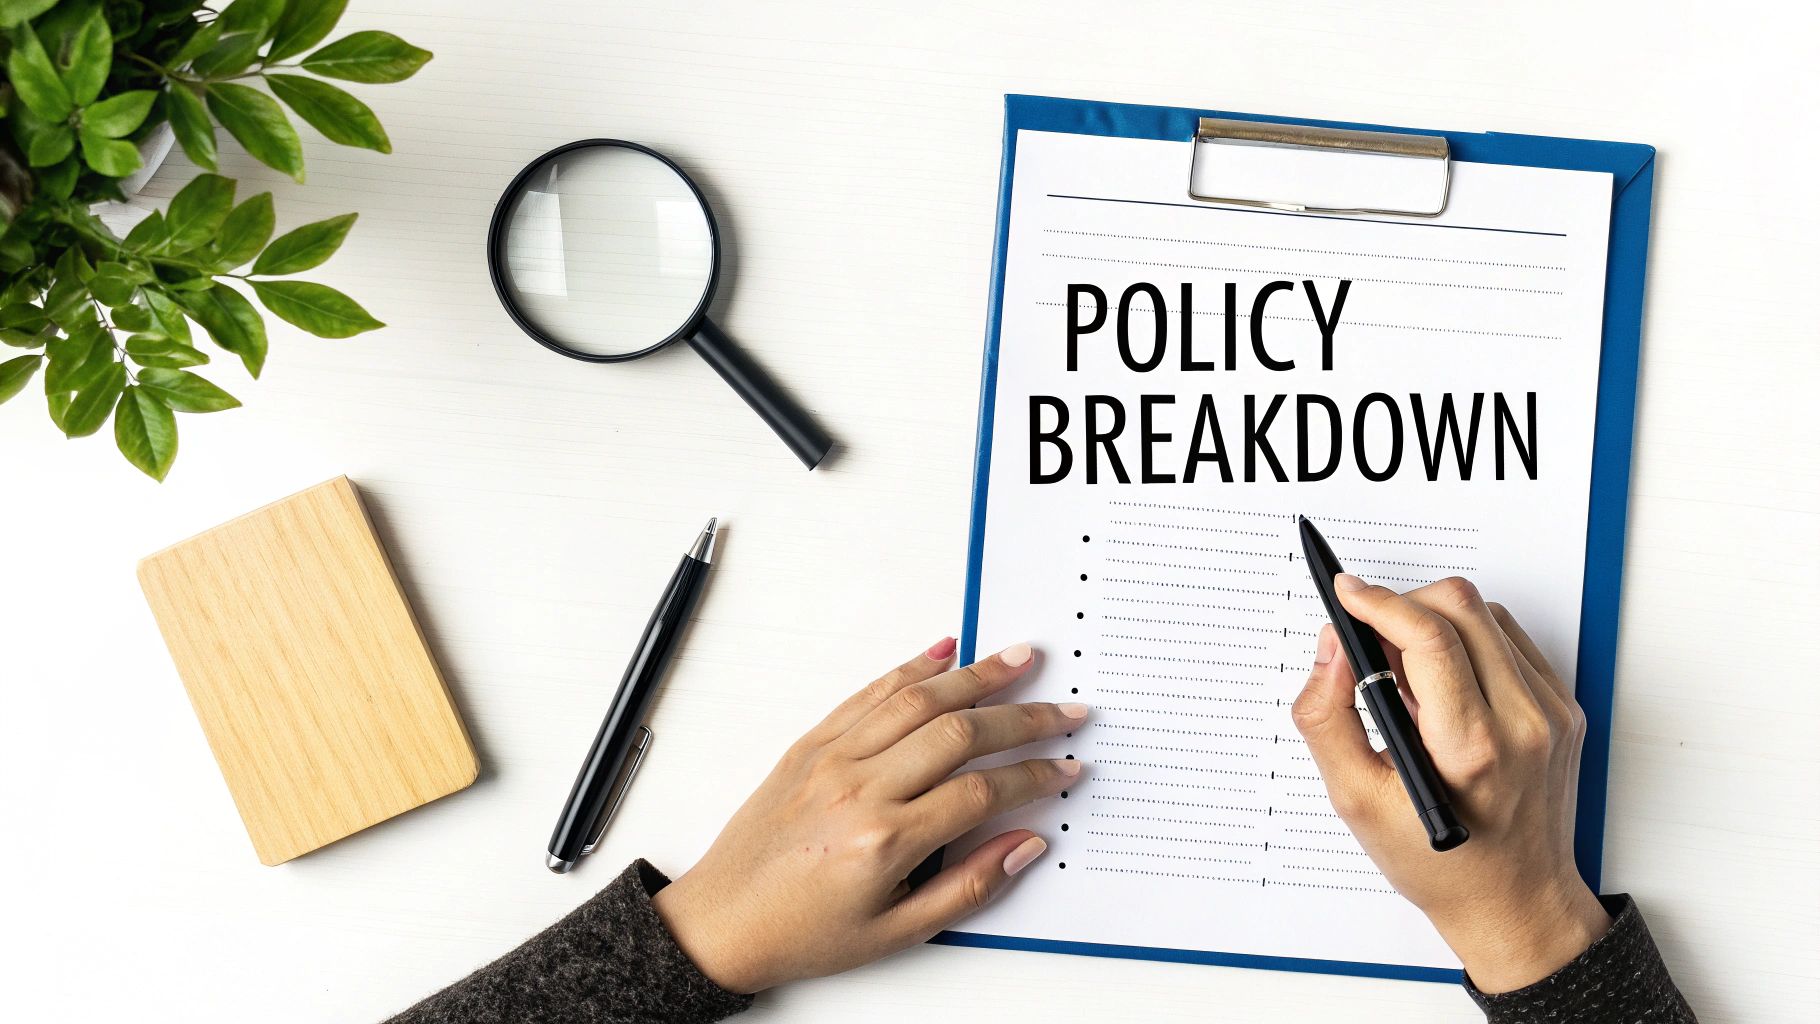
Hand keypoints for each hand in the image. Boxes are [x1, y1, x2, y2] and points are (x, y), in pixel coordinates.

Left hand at [652, 638, 1084, 992]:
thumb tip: (1025, 843)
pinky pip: (867, 695)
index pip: (982, 793)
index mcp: (885, 841)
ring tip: (1020, 659)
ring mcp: (831, 759)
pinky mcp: (810, 745)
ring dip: (974, 676)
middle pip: (959, 734)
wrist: (720, 922)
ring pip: (915, 701)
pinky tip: (944, 652)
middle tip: (1065, 709)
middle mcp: (859, 789)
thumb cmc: (803, 933)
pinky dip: (909, 669)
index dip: (1034, 776)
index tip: (1067, 767)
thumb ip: (969, 887)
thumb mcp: (896, 933)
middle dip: (1022, 717)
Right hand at [1292, 575, 1610, 992]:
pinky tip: (1446, 684)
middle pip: (1460, 607)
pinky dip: (1469, 642)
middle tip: (1371, 641)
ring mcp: (1552, 713)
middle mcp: (1523, 722)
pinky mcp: (1565, 709)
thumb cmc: (1437, 861)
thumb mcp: (1355, 799)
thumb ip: (1327, 716)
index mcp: (1470, 747)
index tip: (1346, 592)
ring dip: (1437, 622)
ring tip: (1409, 674)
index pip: (1429, 637)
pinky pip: (1511, 640)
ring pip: (1486, 615)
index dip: (1379, 601)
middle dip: (1403, 606)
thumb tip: (1332, 648)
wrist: (1514, 902)